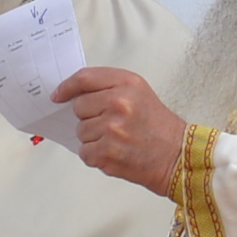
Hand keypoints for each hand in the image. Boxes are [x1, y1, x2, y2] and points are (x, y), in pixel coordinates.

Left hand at [57, 64, 190, 190]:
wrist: (177, 157)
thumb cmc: (157, 127)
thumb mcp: (139, 94)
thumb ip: (108, 88)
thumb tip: (72, 95)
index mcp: (127, 83)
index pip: (84, 78)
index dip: (67, 87)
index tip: (58, 95)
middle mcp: (119, 103)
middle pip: (79, 106)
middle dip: (89, 117)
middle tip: (112, 124)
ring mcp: (112, 129)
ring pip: (80, 131)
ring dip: (93, 138)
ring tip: (117, 140)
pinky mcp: (107, 153)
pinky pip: (84, 152)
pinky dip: (96, 156)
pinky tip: (115, 153)